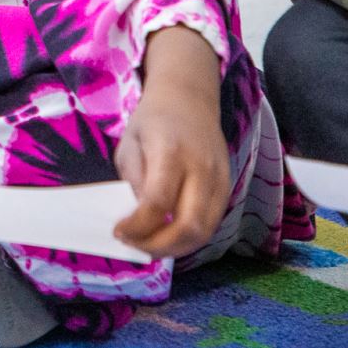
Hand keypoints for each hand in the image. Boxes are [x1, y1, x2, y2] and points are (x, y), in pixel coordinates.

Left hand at [113, 27, 230, 257]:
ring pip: (204, 232)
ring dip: (175, 248)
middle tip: (135, 247)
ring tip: (149, 245)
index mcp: (171, 153)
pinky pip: (211, 224)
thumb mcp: (129, 143)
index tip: (119, 233)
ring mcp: (220, 180)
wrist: (190, 99)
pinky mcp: (228, 188)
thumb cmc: (153, 120)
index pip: (158, 202)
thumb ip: (133, 180)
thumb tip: (136, 219)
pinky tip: (168, 235)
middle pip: (189, 226)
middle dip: (159, 247)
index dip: (138, 226)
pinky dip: (189, 238)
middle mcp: (201, 169)